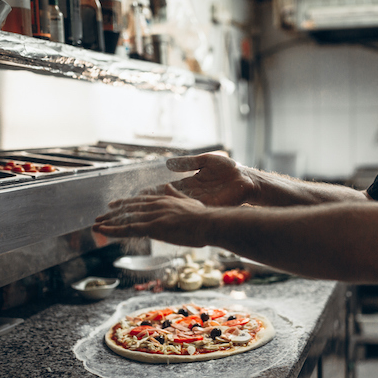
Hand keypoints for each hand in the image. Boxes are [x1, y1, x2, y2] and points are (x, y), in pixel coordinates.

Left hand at [92, 184, 209, 246]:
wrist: (210, 223)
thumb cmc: (204, 217)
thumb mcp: (190, 201)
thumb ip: (177, 195)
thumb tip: (169, 186)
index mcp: (164, 199)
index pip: (140, 201)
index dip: (125, 203)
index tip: (114, 205)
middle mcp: (156, 205)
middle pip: (129, 208)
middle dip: (112, 213)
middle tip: (99, 216)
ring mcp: (154, 216)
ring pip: (126, 218)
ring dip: (109, 222)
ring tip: (96, 225)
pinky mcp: (154, 227)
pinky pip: (128, 228)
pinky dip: (114, 229)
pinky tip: (103, 231)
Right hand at [129, 154, 255, 206]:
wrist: (247, 179)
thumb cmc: (229, 169)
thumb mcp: (205, 161)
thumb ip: (187, 163)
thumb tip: (167, 164)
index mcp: (190, 184)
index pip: (165, 189)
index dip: (151, 192)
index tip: (137, 194)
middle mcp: (191, 195)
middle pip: (166, 201)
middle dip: (150, 205)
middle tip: (130, 209)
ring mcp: (199, 203)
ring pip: (175, 209)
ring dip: (159, 213)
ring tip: (142, 216)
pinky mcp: (207, 208)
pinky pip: (190, 211)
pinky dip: (177, 214)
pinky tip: (164, 217)